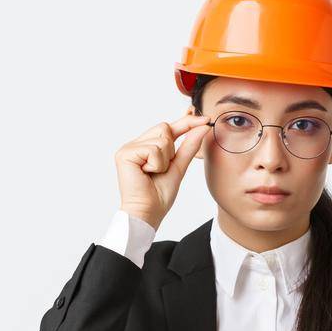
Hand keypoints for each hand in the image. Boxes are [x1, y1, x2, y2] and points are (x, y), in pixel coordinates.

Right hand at [115, 112, 212, 229]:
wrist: (148, 211)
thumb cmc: (160, 194)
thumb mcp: (180, 166)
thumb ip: (190, 145)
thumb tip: (203, 126)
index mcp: (147, 146)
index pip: (169, 128)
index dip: (187, 122)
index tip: (206, 118)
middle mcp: (136, 144)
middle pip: (164, 127)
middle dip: (172, 149)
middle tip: (162, 168)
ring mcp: (128, 148)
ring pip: (162, 139)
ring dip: (165, 160)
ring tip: (153, 173)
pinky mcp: (125, 153)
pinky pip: (153, 149)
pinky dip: (157, 164)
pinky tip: (147, 173)